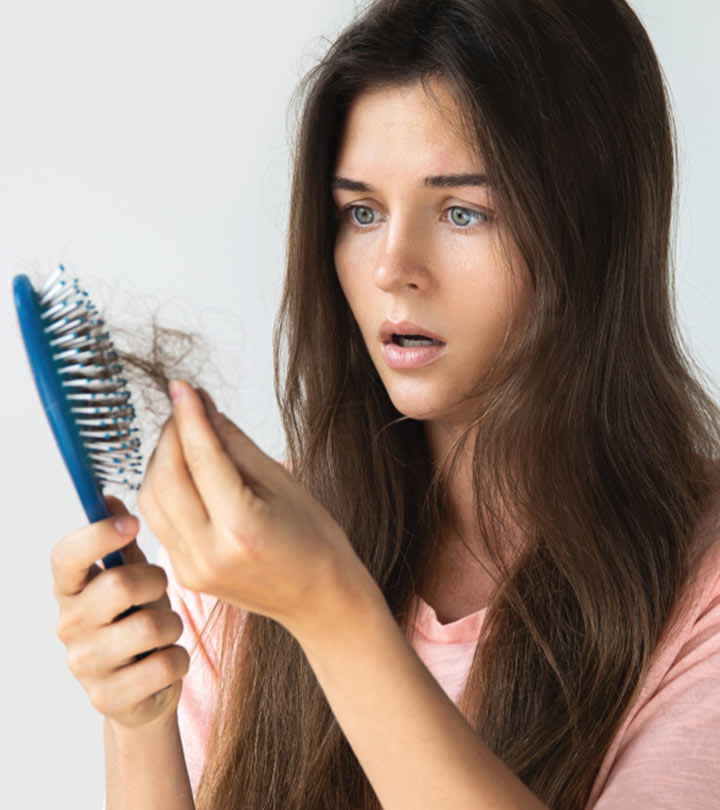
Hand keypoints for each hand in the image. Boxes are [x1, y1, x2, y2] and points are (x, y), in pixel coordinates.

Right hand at [51, 497, 189, 729]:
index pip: (66, 556)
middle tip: (160, 591)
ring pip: (150, 626)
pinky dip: (178, 659)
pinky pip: (165, 664)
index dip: (98, 535)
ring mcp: (84, 664)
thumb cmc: (137, 619)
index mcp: (70, 588)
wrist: (142, 689)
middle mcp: (68, 624)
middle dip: (156, 583)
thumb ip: (121, 542)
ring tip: (164, 630)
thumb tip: (109, 498)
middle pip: (120, 585)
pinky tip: (166, 661)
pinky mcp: (108, 698)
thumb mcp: (132, 576)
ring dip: (172, 624)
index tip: (133, 523)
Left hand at [137, 380, 376, 637]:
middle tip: (187, 409)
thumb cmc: (314, 540)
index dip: (188, 417)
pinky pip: (158, 520)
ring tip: (186, 439)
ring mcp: (191, 568)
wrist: (319, 598)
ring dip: (161, 460)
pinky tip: (184, 472)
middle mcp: (208, 553)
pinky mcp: (184, 573)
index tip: (183, 386)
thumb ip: (235, 444)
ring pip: (152, 499)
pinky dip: (164, 488)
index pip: (201, 459)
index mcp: (241, 528)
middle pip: (165, 479)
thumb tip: (203, 407)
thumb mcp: (283, 482)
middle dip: (170, 435)